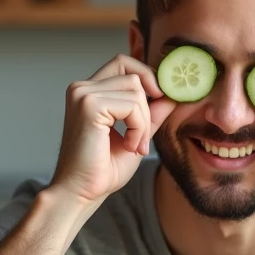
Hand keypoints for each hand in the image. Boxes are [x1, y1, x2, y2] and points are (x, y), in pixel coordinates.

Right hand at [50, 54, 175, 206]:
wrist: (81, 192)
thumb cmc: (102, 169)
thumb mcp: (137, 134)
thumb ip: (152, 113)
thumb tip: (173, 94)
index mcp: (89, 91)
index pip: (123, 62)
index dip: (147, 77)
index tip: (160, 102)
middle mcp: (82, 87)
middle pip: (134, 74)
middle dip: (149, 105)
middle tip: (144, 136)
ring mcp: (83, 94)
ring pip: (136, 90)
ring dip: (143, 122)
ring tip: (133, 145)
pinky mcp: (89, 105)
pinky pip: (132, 106)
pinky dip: (138, 128)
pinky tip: (128, 146)